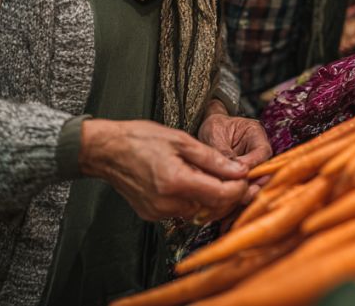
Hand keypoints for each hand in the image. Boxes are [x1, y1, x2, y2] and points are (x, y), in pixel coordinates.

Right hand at [79, 118, 250, 223]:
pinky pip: (182, 210)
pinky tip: (193, 180)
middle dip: (229, 193)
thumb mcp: (182, 140)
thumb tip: (239, 170)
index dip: (239, 187)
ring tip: (213, 173)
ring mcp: (158, 212)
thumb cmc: (141, 139)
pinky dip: (194, 198)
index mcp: (176, 182)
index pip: (220, 195)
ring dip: (212, 195)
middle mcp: (167, 203)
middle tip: (237, 175)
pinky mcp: (152, 214)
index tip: (247, 176)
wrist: (107, 151)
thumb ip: (213, 158)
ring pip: (199, 210)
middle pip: (212, 207)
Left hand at [197, 100, 271, 207]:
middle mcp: (258, 149)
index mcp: (255, 133)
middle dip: (251, 183)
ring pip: (256, 181)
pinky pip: (247, 187)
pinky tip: (229, 204)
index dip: (252, 166)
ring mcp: (254, 163)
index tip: (237, 176)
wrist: (208, 130)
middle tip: (237, 194)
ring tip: (232, 201)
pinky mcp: (245, 175)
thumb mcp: (215, 135)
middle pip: (263, 170)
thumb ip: (223, 152)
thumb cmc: (213, 128)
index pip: (262, 153)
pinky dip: (239, 196)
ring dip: (245, 191)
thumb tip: (229, 170)